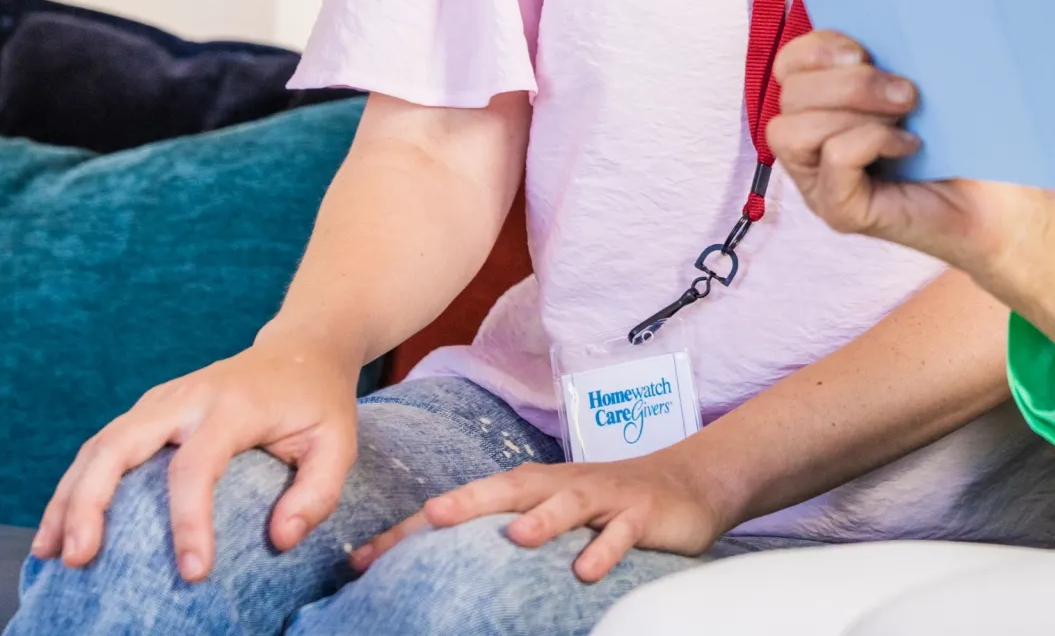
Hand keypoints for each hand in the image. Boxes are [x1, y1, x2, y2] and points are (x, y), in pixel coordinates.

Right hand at [30, 333, 361, 581]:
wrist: (301, 350)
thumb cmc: (317, 404)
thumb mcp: (340, 443)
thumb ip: (318, 493)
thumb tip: (280, 540)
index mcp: (234, 406)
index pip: (197, 465)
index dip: (189, 521)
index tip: (193, 573)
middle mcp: (187, 398)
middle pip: (121, 444)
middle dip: (92, 502)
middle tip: (79, 559)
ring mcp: (160, 400)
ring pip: (99, 445)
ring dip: (68, 498)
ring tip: (50, 553)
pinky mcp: (147, 411)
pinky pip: (99, 447)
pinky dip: (73, 487)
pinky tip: (57, 531)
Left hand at [352, 451, 729, 583]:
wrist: (690, 482)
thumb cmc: (609, 503)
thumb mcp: (556, 514)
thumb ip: (509, 532)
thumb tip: (440, 572)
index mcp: (532, 488)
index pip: (466, 504)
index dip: (416, 529)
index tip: (364, 557)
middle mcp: (561, 486)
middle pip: (508, 491)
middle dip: (467, 504)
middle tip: (429, 521)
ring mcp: (603, 498)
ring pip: (567, 505)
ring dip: (541, 520)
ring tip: (515, 538)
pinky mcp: (641, 514)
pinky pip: (621, 533)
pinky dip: (605, 549)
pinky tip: (586, 570)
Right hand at [768, 31, 1054, 357]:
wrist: (1005, 202)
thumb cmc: (967, 139)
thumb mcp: (922, 80)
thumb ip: (892, 51)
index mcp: (824, 107)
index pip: (788, 65)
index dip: (818, 48)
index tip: (866, 50)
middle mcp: (812, 148)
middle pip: (788, 94)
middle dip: (848, 82)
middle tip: (906, 92)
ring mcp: (821, 184)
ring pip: (790, 130)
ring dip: (853, 110)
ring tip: (905, 115)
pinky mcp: (841, 212)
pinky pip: (833, 160)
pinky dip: (870, 141)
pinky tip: (909, 145)